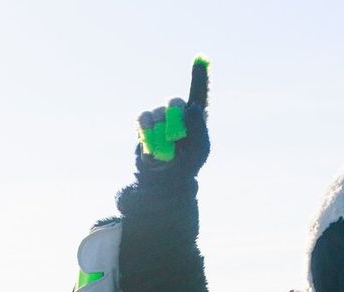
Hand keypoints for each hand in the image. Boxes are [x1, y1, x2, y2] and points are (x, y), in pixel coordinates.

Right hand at [136, 57, 209, 177]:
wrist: (161, 181)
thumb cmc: (185, 166)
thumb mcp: (199, 150)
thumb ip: (199, 129)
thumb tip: (192, 107)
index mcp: (195, 117)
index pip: (198, 92)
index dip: (199, 75)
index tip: (200, 58)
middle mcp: (177, 114)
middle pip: (175, 102)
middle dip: (175, 115)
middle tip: (176, 134)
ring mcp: (159, 117)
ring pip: (158, 113)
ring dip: (160, 133)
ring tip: (163, 151)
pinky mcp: (144, 124)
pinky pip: (143, 119)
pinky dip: (146, 130)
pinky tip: (150, 141)